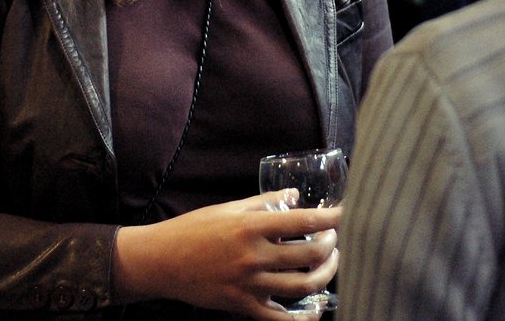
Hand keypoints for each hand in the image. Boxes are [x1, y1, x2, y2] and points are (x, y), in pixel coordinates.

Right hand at [114, 191, 340, 318]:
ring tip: (329, 263)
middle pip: (309, 254)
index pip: (302, 220)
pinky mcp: (243, 305)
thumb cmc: (193, 230)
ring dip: (325, 274)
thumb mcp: (228, 209)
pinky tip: (315, 309)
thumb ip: (264, 202)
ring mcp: (249, 284)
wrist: (162, 262)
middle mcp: (254, 256)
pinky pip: (281, 318)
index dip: (329, 217)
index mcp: (250, 227)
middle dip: (330, 245)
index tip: (342, 213)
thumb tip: (293, 195)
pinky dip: (303, 317)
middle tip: (334, 238)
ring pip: (303, 285)